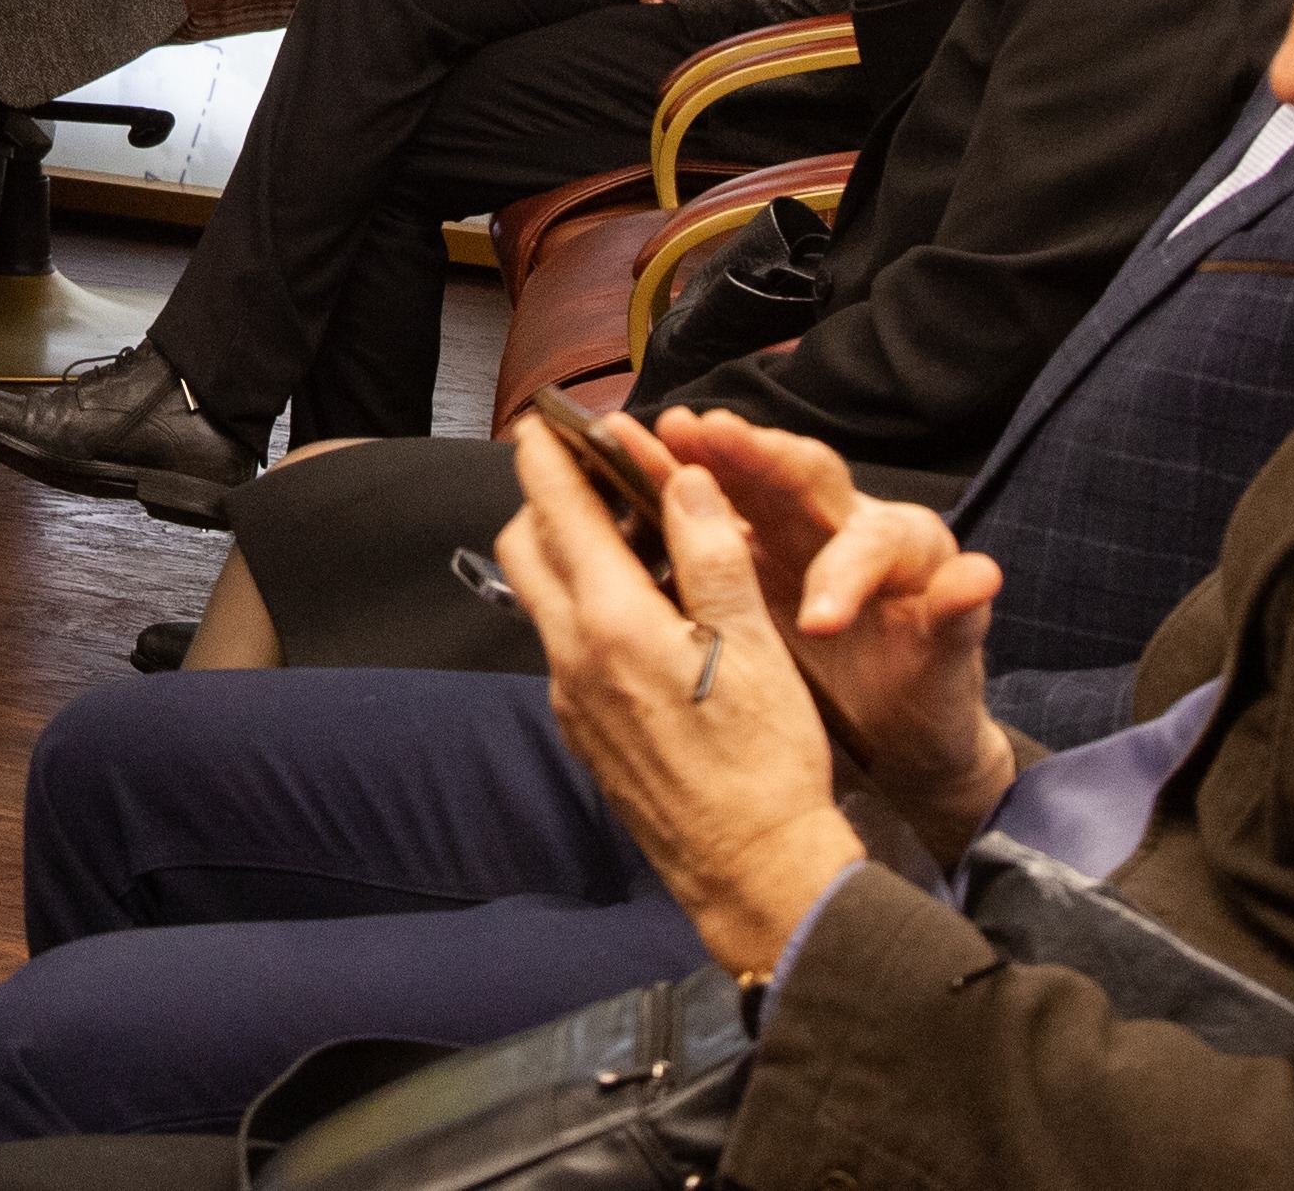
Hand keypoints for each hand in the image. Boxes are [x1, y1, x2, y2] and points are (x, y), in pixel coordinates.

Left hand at [499, 427, 863, 974]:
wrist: (754, 874)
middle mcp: (573, 659)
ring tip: (629, 537)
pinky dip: (585, 609)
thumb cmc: (766, 763)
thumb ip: (711, 554)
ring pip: (543, 600)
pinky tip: (642, 614)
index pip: (556, 511)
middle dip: (545, 499)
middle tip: (590, 472)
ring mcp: (572, 701)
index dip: (548, 454)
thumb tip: (684, 479)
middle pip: (527, 549)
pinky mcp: (585, 734)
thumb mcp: (754, 645)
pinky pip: (564, 648)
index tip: (547, 420)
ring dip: (567, 555)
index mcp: (613, 624)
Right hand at [645, 405, 1012, 865]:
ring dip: (698, 456)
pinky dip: (666, 488)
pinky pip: (704, 508)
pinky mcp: (747, 551)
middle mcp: (845, 521)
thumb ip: (959, 621)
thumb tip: (982, 574)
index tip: (819, 621)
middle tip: (704, 434)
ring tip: (652, 432)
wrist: (894, 727)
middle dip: (751, 456)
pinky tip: (622, 471)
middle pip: (801, 475)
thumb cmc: (925, 694)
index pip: (871, 541)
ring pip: (744, 480)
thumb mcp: (947, 670)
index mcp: (902, 546)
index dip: (842, 574)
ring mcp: (790, 531)